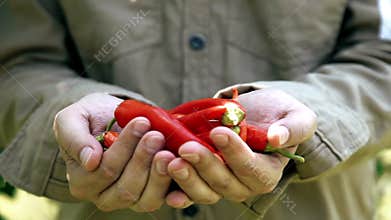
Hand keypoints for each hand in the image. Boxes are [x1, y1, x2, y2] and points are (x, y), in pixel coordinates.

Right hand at [53, 93, 174, 211]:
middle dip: (143, 159)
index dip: (124, 148)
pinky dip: (174, 186)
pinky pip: (164, 199)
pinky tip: (180, 167)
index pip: (105, 170)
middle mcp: (105, 196)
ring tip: (168, 150)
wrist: (112, 118)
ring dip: (159, 174)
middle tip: (156, 135)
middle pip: (126, 187)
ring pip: (146, 199)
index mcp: (83, 181)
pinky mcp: (151, 195)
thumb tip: (89, 160)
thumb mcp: (73, 119)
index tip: (141, 122)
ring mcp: (130, 199)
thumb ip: (74, 138)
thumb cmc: (91, 118)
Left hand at [164, 89, 316, 206]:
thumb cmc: (279, 115)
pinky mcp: (202, 178)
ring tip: (170, 160)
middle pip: (223, 182)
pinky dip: (177, 191)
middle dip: (205, 165)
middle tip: (187, 148)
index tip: (219, 133)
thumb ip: (293, 128)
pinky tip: (165, 187)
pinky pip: (189, 191)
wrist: (257, 114)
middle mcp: (243, 184)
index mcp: (267, 172)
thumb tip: (278, 138)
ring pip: (204, 190)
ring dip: (186, 179)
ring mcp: (220, 184)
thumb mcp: (296, 116)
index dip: (235, 154)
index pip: (251, 168)